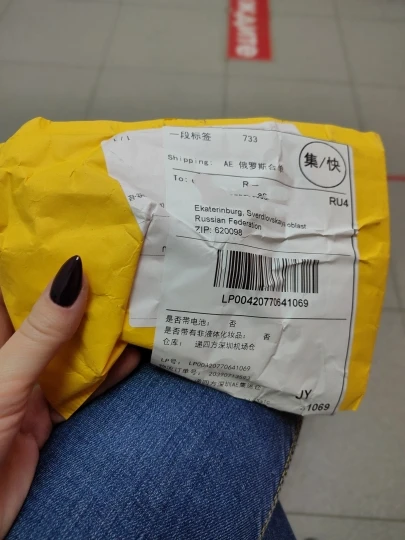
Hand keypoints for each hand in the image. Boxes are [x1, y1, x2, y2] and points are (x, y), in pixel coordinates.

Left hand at [0, 256, 139, 537]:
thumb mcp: (6, 378)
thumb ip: (40, 332)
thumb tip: (74, 275)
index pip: (13, 286)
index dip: (40, 258)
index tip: (76, 235)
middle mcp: (10, 352)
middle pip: (49, 312)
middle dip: (82, 291)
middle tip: (119, 265)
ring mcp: (31, 380)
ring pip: (71, 345)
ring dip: (101, 329)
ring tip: (135, 301)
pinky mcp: (50, 408)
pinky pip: (83, 381)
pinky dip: (108, 370)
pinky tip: (133, 354)